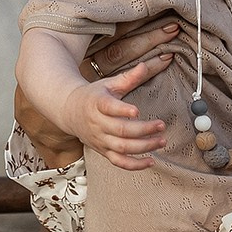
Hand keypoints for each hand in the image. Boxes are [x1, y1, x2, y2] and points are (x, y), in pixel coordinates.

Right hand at [13, 29, 176, 165]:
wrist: (69, 111)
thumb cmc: (94, 95)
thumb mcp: (108, 84)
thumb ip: (128, 77)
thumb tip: (144, 65)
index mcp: (98, 103)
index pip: (108, 107)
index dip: (122, 110)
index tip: (137, 110)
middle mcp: (97, 123)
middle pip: (120, 131)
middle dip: (143, 130)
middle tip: (161, 126)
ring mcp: (100, 139)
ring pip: (122, 148)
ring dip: (144, 147)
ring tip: (162, 140)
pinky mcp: (103, 151)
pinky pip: (119, 162)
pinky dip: (134, 165)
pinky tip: (150, 161)